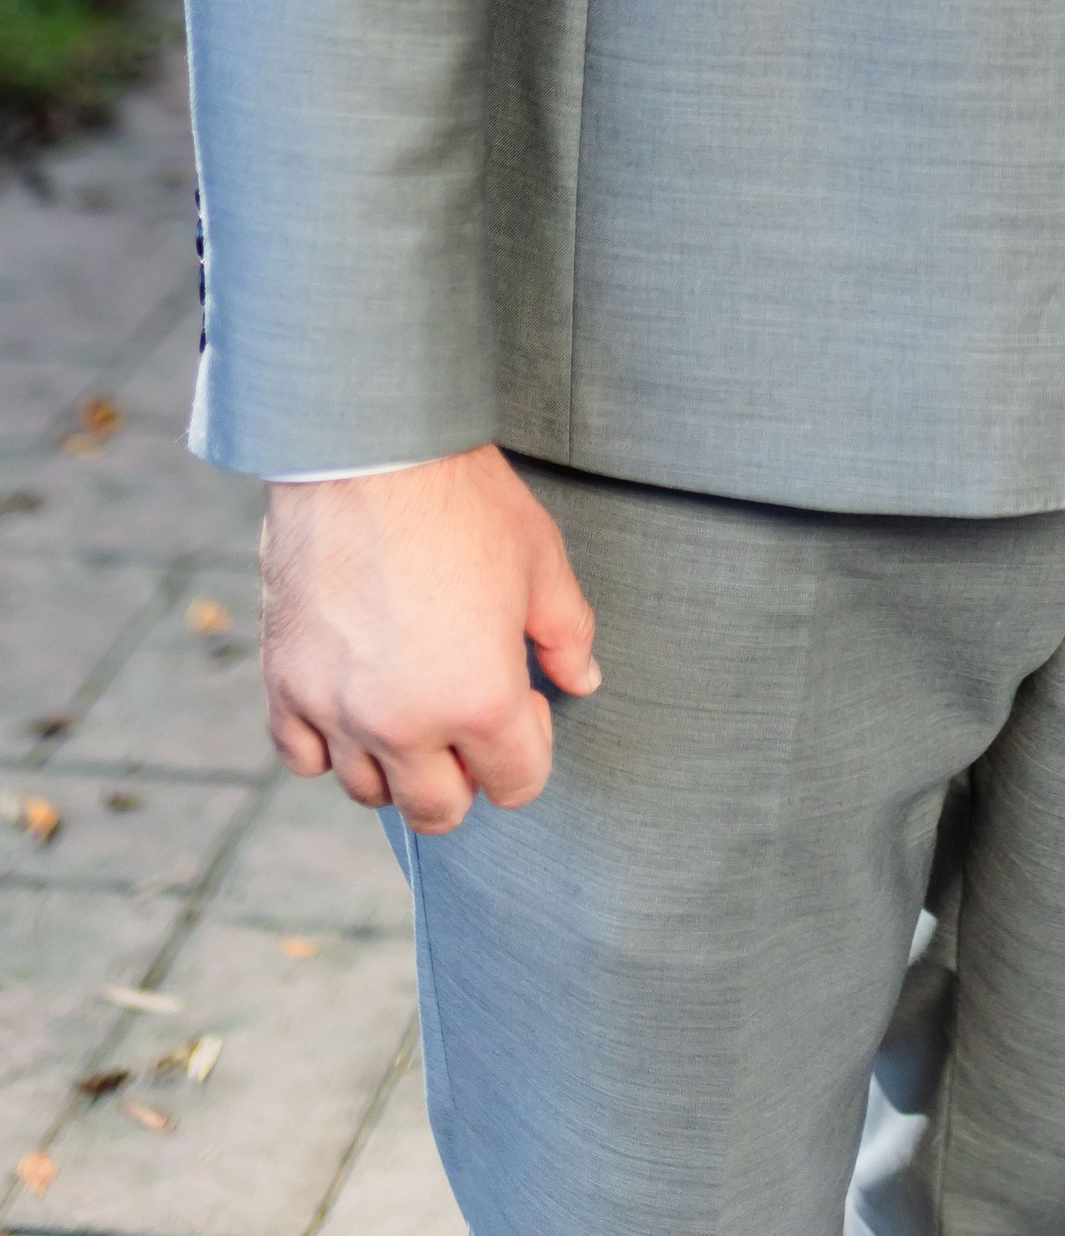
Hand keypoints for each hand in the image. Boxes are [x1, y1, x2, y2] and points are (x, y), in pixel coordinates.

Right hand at [261, 443, 599, 834]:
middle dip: (467, 776)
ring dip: (399, 765)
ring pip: (369, 791)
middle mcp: (404, 724)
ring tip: (414, 704)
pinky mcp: (285, 685)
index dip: (530, 745)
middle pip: (439, 810)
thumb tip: (582, 681)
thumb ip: (568, 634)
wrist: (369, 451)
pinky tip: (353, 704)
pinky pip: (302, 757)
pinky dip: (328, 746)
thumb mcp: (541, 561)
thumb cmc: (463, 501)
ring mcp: (337, 710)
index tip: (525, 699)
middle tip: (470, 718)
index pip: (517, 784)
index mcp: (480, 699)